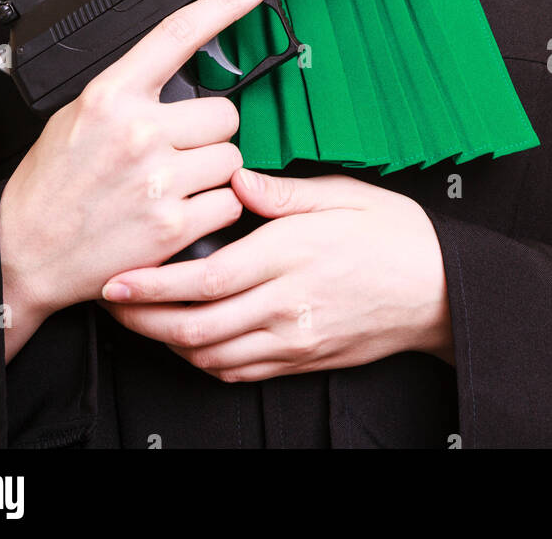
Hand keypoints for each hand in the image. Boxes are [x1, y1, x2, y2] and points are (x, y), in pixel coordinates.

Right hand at [0, 0, 274, 357]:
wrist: (25, 252)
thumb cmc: (50, 186)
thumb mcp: (78, 116)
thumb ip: (128, 93)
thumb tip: (178, 71)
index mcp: (111, 96)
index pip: (178, 33)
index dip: (225, 3)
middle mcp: (139, 133)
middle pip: (225, 114)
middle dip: (209, 133)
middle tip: (176, 150)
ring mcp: (159, 180)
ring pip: (231, 159)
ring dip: (212, 172)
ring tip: (171, 184)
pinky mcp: (173, 225)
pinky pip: (229, 202)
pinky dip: (213, 209)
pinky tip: (178, 211)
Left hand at [98, 170, 454, 380]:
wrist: (439, 290)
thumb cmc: (394, 235)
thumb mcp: (342, 194)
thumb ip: (284, 192)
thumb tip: (238, 179)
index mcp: (290, 254)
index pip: (205, 278)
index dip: (153, 284)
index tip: (119, 277)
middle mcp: (285, 304)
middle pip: (195, 326)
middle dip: (142, 318)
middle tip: (111, 302)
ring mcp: (292, 338)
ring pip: (210, 355)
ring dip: (166, 342)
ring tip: (140, 319)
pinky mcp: (301, 359)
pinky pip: (240, 372)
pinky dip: (204, 361)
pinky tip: (189, 342)